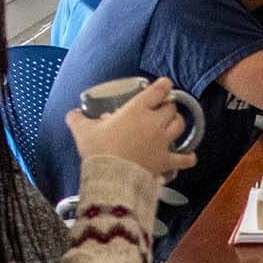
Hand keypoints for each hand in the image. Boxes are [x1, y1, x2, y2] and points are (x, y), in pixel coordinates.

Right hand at [63, 78, 198, 179]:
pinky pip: (184, 158)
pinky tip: (190, 157)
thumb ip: (77, 120)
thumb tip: (72, 114)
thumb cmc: (99, 151)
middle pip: (171, 108)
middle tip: (162, 108)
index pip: (157, 91)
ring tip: (173, 124)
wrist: (111, 177)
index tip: (164, 84)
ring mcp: (162, 142)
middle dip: (168, 106)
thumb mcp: (83, 131)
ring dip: (177, 123)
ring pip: (180, 126)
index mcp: (137, 110)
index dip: (163, 86)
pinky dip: (188, 157)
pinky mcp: (165, 161)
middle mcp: (154, 123)